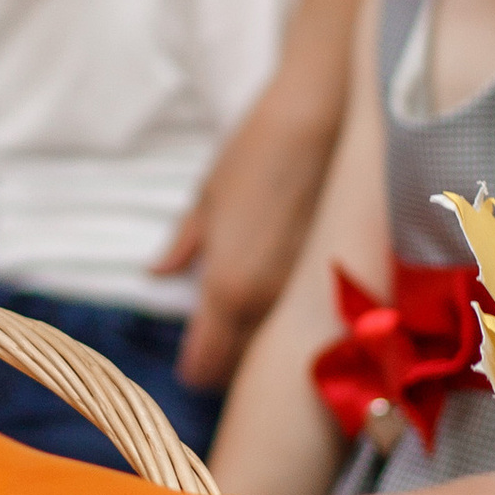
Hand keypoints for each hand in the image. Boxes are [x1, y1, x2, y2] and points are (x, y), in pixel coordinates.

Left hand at [160, 76, 338, 390]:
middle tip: (214, 355)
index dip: (194, 371)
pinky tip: (284, 312)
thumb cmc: (254, 155)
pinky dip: (290, 328)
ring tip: (246, 336)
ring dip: (259, 351)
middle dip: (225, 367)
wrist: (318, 123)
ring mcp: (305, 295)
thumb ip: (182, 247)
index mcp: (226, 289)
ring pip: (277, 348)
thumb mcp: (206, 200)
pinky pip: (305, 323)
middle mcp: (267, 304)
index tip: (187, 371)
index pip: (206, 360)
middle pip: (242, 367)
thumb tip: (158, 272)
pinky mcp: (336, 279)